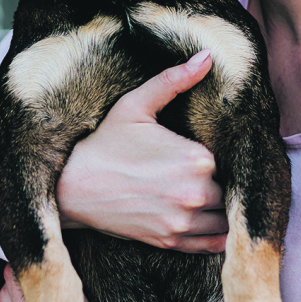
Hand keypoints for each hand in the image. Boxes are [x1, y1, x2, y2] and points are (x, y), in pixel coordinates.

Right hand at [57, 51, 228, 253]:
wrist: (70, 186)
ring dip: (224, 209)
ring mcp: (182, 221)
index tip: (213, 152)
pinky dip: (218, 237)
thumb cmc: (103, 142)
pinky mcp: (169, 241)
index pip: (231, 159)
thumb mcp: (136, 105)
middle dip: (225, 182)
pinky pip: (210, 244)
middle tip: (213, 174)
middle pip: (230, 189)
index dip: (224, 156)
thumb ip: (174, 81)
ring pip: (226, 219)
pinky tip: (215, 224)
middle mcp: (195, 193)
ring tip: (214, 197)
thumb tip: (207, 56)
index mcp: (196, 159)